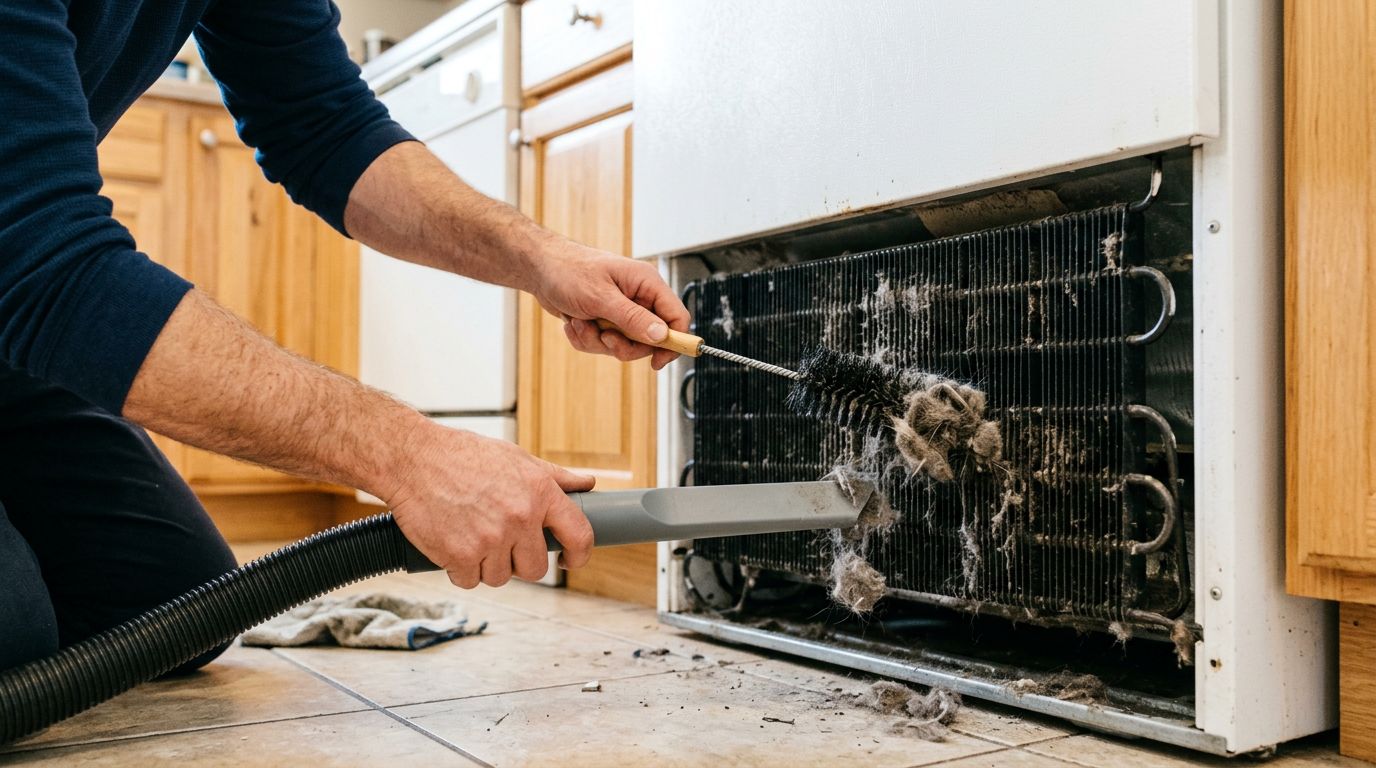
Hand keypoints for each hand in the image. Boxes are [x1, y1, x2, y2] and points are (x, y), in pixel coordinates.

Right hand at [385, 424, 595, 587]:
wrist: (412, 458)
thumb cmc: (463, 455)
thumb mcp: (516, 457)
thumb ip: (554, 476)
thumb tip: (588, 484)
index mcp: (540, 492)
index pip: (579, 534)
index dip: (580, 555)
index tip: (571, 560)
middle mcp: (519, 517)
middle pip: (536, 568)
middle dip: (520, 561)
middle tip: (501, 543)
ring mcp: (490, 539)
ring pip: (501, 577)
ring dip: (487, 565)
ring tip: (471, 536)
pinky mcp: (460, 556)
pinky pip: (470, 581)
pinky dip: (461, 570)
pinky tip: (453, 544)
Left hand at [534, 241, 690, 369]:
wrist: (539, 269)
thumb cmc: (568, 271)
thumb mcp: (600, 297)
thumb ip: (632, 318)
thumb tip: (661, 336)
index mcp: (647, 284)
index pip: (677, 317)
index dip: (674, 342)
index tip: (658, 362)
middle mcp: (639, 298)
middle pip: (650, 340)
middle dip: (623, 345)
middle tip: (604, 337)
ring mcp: (622, 311)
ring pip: (625, 345)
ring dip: (598, 341)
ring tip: (580, 323)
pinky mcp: (607, 321)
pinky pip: (604, 345)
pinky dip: (586, 339)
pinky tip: (573, 322)